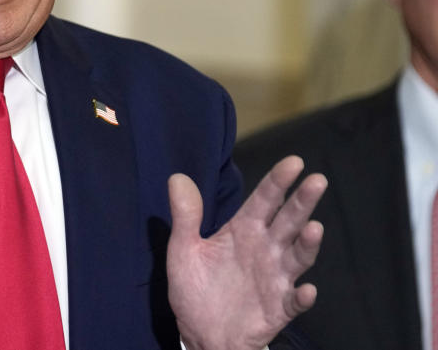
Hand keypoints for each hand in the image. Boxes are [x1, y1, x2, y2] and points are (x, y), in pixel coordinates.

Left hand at [166, 155, 326, 349]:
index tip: (294, 162)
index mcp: (243, 231)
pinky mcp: (279, 308)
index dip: (277, 181)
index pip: (263, 200)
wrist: (200, 333)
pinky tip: (307, 290)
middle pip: (287, 221)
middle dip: (302, 202)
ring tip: (314, 228)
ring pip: (297, 257)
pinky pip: (294, 302)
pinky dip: (302, 297)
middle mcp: (264, 249)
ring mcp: (275, 278)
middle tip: (318, 180)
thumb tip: (177, 177)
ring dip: (307, 244)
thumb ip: (186, 216)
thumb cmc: (196, 289)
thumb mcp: (183, 250)